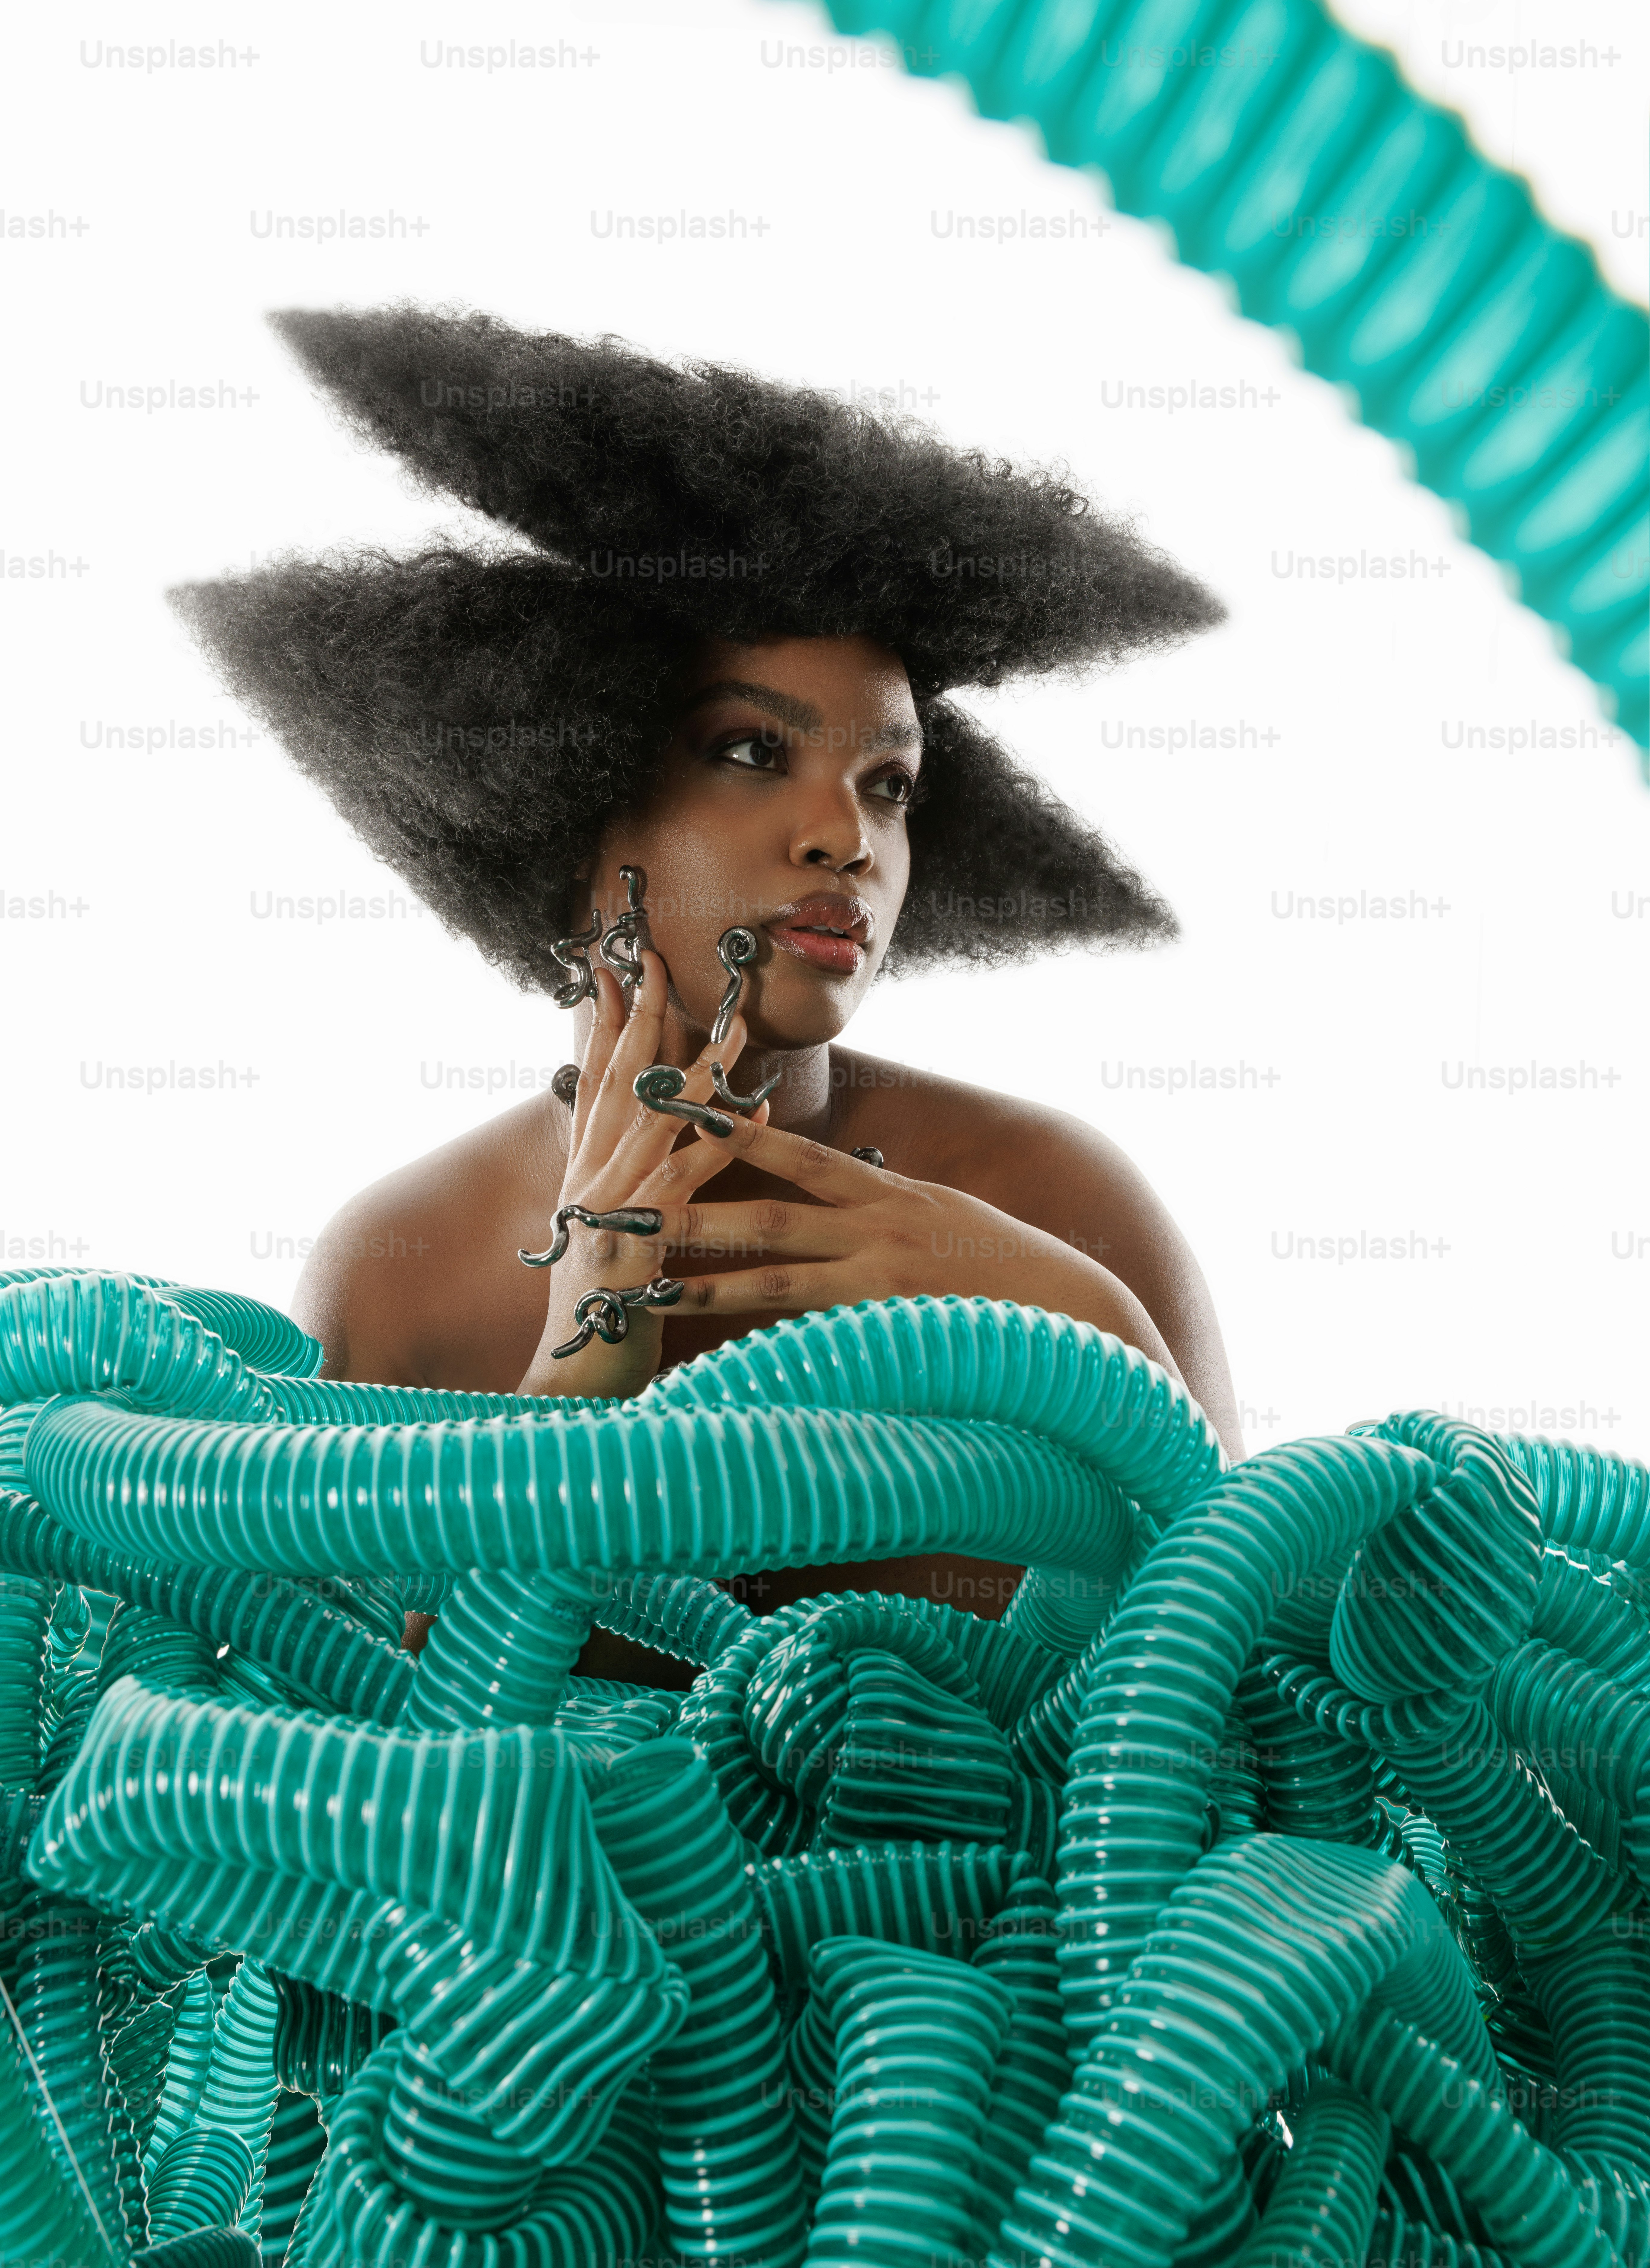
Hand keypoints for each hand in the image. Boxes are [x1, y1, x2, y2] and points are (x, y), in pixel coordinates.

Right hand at [518, 948, 768, 1398]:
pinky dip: (715, 1147)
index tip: (616, 970)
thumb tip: (650, 1139)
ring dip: (691, 1073)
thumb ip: (626, 1185)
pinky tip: (748, 1114)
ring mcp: (606, 1216)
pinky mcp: (631, 1253)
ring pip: (651, 1127)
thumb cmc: (602, 1314)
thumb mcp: (606, 1237)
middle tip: (656, 961)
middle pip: (615, 1087)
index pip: (592, 1084)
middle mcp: (590, 1185)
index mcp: (585, 1178)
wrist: (568, 1392)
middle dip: (637, 1020)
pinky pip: (681, 1188)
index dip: (603, 1025)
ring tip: (732, 1027)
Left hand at [650, 1114, 1178, 1368]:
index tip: (682, 1116)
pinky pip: (813, 1342)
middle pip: (768, 1216)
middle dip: (693, 1210)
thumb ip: (886, 1207)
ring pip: (776, 1280)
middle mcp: (879, 1231)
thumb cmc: (1006, 1269)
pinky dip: (765, 1350)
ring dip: (705, 1285)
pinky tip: (715, 1363)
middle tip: (624, 1206)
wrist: (1073, 1313)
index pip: (803, 1157)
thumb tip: (839, 1195)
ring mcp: (882, 1284)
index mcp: (891, 1195)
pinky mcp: (889, 1333)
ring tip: (644, 1287)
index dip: (742, 1134)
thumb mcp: (945, 1217)